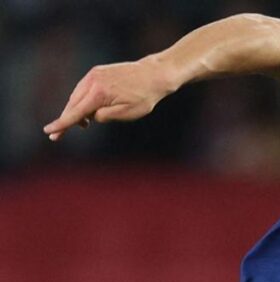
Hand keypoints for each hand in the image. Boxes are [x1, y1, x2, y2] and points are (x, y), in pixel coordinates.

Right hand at [43, 56, 174, 140]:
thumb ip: (105, 116)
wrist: (154, 75)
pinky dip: (82, 100)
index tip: (49, 131)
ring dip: (76, 111)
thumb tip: (90, 116)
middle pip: (72, 104)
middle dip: (66, 120)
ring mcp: (93, 74)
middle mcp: (92, 81)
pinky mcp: (97, 71)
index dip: (61, 124)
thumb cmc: (144, 97)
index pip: (75, 112)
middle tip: (58, 136)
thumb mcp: (127, 113)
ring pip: (76, 96)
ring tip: (85, 124)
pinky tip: (89, 110)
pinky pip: (83, 89)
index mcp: (99, 93)